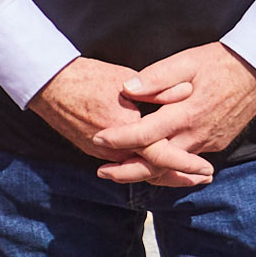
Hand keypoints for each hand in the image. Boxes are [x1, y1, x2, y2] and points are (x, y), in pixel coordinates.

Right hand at [29, 58, 210, 185]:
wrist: (49, 85)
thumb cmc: (88, 77)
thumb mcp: (127, 78)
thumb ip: (158, 89)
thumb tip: (187, 93)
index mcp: (125, 130)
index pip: (162, 155)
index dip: (187, 164)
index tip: (206, 169)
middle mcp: (113, 148)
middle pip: (153, 172)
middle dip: (180, 178)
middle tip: (203, 180)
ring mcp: (101, 153)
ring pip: (138, 171)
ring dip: (163, 175)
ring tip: (186, 178)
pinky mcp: (94, 151)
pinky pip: (124, 165)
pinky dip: (143, 168)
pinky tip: (156, 166)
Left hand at [90, 43, 255, 182]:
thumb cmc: (220, 61)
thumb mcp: (187, 61)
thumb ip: (156, 77)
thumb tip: (126, 89)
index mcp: (186, 113)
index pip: (146, 134)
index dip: (119, 138)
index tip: (98, 137)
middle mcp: (197, 134)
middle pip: (157, 162)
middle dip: (127, 171)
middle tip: (102, 171)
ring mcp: (209, 142)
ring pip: (172, 166)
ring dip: (146, 171)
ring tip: (120, 171)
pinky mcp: (216, 144)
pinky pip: (187, 162)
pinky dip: (167, 166)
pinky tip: (151, 162)